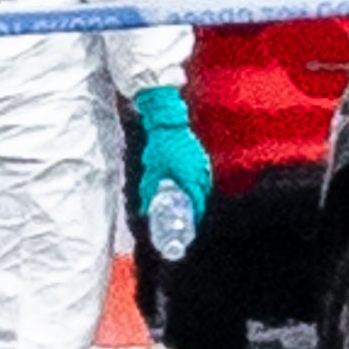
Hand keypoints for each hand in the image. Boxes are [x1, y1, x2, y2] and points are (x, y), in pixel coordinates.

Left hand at [128, 84, 212, 221]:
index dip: (197, 215)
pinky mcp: (202, 157)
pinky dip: (202, 186)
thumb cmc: (159, 147)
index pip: (198, 201)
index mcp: (189, 176)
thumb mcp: (152, 171)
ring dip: (201, 197)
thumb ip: (148, 191)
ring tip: (194, 206)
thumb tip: (143, 211)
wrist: (168, 124)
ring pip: (206, 186)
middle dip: (199, 209)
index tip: (194, 224)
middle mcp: (199, 171)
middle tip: (192, 219)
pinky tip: (195, 189)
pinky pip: (206, 176)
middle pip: (204, 196)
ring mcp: (203, 163)